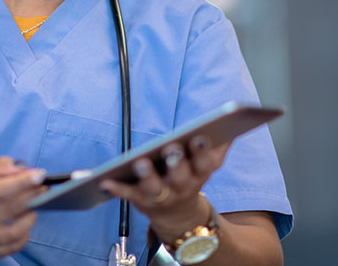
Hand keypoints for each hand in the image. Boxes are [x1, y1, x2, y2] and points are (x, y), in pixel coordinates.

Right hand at [0, 156, 45, 260]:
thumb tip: (21, 171)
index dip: (20, 182)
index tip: (39, 176)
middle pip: (6, 211)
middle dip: (30, 198)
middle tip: (43, 189)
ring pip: (11, 233)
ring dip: (29, 219)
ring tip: (36, 207)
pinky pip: (11, 248)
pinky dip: (24, 236)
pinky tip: (25, 224)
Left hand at [99, 135, 229, 237]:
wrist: (180, 217)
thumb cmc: (191, 179)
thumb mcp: (207, 165)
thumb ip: (219, 145)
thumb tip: (234, 121)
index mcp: (199, 175)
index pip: (204, 163)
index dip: (202, 152)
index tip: (200, 137)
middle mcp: (181, 187)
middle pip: (180, 176)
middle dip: (176, 163)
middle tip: (172, 150)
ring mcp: (161, 196)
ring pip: (154, 187)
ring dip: (148, 175)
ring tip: (140, 162)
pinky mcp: (141, 201)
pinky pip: (128, 195)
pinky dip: (116, 189)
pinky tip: (104, 181)